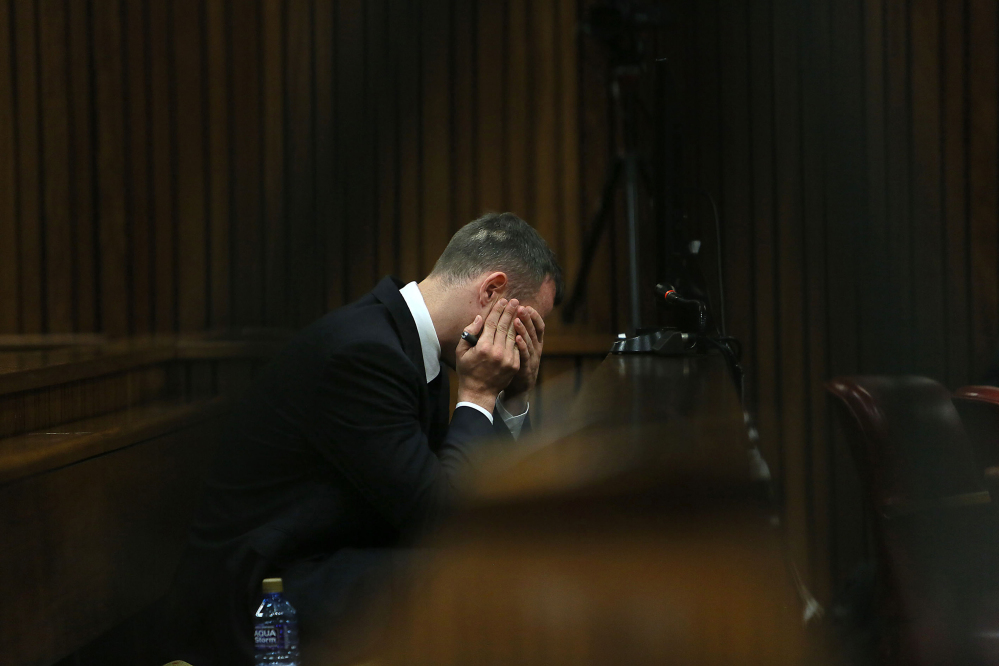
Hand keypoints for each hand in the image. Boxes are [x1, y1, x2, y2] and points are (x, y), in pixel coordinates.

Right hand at [455, 298, 522, 413]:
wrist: (479, 392)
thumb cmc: (467, 370)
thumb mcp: (461, 352)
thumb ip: (469, 333)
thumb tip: (480, 317)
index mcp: (483, 347)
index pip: (492, 323)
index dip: (497, 311)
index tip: (502, 301)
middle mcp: (497, 351)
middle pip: (505, 326)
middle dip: (510, 312)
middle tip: (515, 301)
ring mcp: (507, 359)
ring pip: (513, 335)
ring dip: (516, 321)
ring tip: (520, 310)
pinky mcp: (514, 365)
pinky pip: (517, 346)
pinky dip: (519, 336)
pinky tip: (521, 327)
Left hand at [504, 306, 544, 410]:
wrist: (518, 387)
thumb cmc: (516, 363)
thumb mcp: (519, 347)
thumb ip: (517, 333)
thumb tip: (513, 316)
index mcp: (536, 342)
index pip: (538, 326)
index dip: (534, 316)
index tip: (526, 305)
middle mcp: (536, 349)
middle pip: (534, 331)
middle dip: (528, 318)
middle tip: (521, 307)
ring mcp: (532, 359)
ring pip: (530, 341)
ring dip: (524, 330)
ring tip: (517, 319)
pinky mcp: (526, 368)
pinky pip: (524, 355)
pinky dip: (522, 346)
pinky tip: (516, 338)